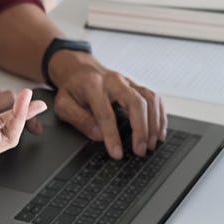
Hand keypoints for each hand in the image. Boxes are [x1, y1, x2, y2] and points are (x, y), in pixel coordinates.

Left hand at [48, 52, 166, 158]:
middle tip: (140, 150)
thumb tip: (98, 135)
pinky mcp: (136, 86)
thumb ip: (78, 119)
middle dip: (141, 129)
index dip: (112, 136)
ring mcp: (128, 83)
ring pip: (149, 99)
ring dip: (153, 124)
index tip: (117, 153)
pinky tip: (159, 132)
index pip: (106, 113)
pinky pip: (154, 98)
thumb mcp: (63, 105)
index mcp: (93, 86)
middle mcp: (114, 82)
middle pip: (135, 102)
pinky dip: (160, 116)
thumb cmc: (72, 89)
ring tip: (151, 144)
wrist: (79, 69)